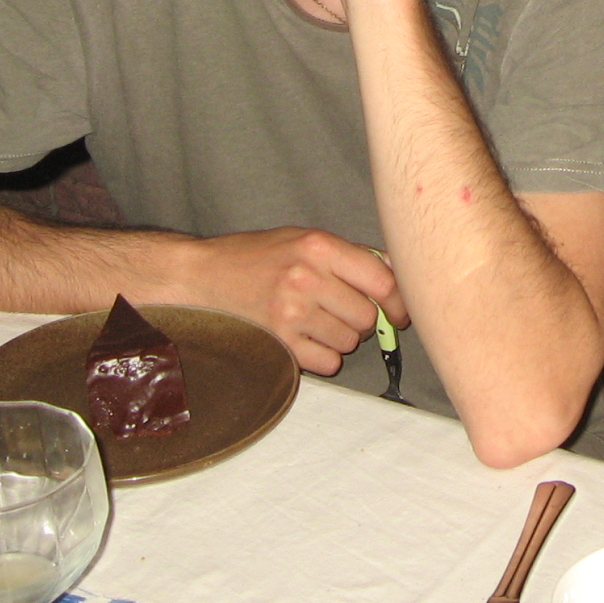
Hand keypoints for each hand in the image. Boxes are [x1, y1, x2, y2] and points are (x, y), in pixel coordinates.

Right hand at [179, 228, 405, 374]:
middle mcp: (307, 278)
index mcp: (319, 246)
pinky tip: (307, 339)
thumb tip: (395, 276)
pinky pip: (328, 362)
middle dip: (363, 320)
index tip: (399, 313)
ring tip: (318, 322)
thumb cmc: (257, 256)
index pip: (382, 280)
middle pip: (367, 316)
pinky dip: (324, 356)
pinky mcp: (279, 342)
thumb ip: (347, 256)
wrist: (204, 276)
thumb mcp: (303, 239)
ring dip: (342, 338)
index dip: (398, 301)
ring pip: (349, 342)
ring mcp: (291, 313)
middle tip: (344, 313)